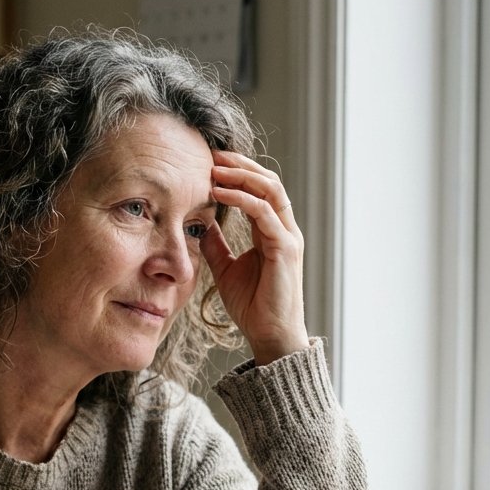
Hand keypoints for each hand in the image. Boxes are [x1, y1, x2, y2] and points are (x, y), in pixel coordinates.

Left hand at [201, 151, 309, 363]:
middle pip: (268, 181)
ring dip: (241, 176)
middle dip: (240, 165)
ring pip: (270, 190)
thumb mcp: (226, 269)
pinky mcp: (286, 248)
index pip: (259, 190)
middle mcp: (284, 229)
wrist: (269, 334)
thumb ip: (217, 246)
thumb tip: (201, 225)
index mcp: (272, 231)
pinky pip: (265, 213)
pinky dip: (242, 199)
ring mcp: (288, 237)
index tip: (210, 162)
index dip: (237, 173)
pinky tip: (220, 193)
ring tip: (214, 168)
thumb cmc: (252, 305)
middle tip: (211, 154)